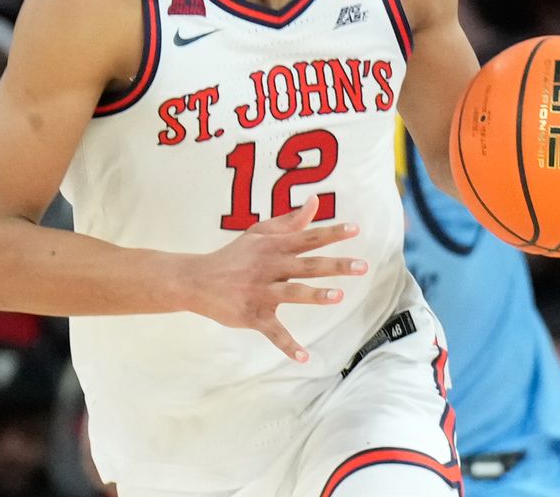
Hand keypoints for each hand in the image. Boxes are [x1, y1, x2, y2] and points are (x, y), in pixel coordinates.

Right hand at [186, 195, 367, 361]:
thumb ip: (289, 221)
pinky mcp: (253, 315)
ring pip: (292, 293)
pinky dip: (288, 345)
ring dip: (315, 295)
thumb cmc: (233, 256)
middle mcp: (269, 267)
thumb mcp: (259, 233)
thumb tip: (315, 203)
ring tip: (337, 296)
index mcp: (274, 247)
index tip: (355, 230)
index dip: (332, 233)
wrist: (197, 280)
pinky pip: (273, 332)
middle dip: (335, 265)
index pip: (308, 237)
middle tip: (362, 267)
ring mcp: (261, 292)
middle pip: (307, 265)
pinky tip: (304, 357)